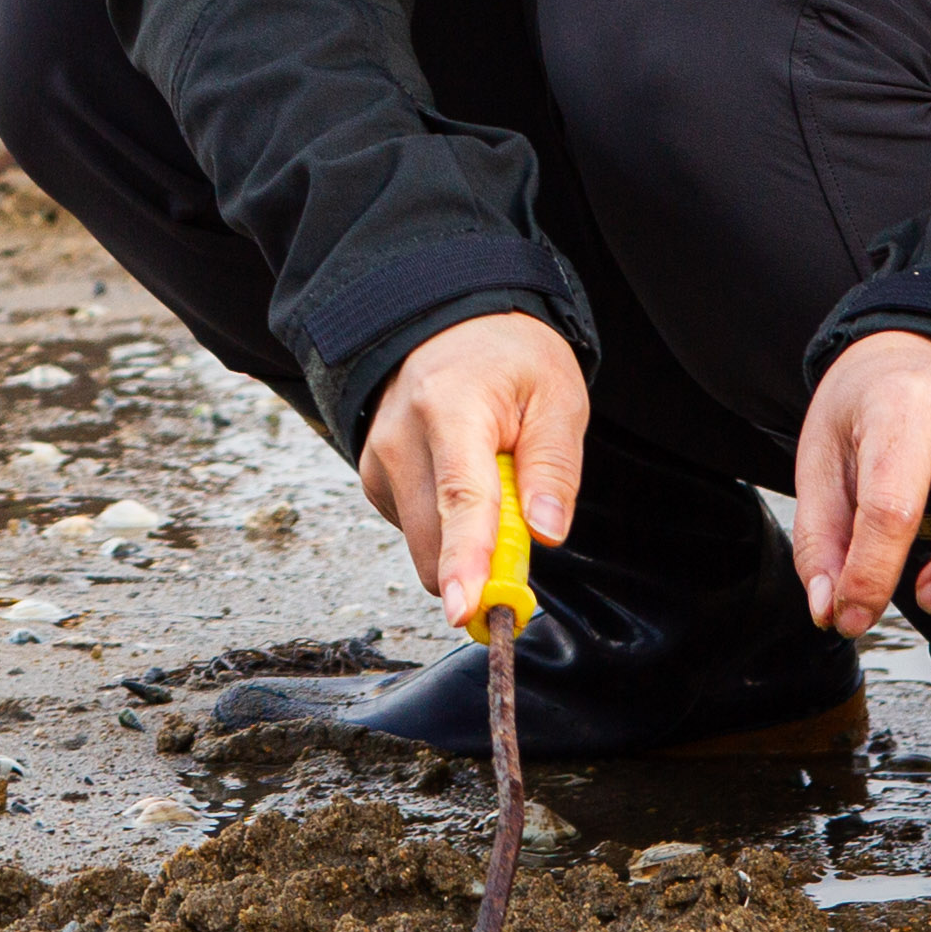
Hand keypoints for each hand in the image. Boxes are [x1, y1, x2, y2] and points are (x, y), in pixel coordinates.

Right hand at [356, 312, 588, 625]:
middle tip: (525, 534)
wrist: (445, 323)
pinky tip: (459, 477)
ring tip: (491, 477)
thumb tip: (546, 534)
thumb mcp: (557, 395)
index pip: (460, 499)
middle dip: (483, 566)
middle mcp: (400, 439)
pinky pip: (417, 532)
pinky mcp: (373, 481)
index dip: (465, 560)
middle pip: (435, 542)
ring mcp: (378, 461)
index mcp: (451, 410)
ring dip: (466, 539)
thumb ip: (554, 466)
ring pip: (426, 546)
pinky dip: (447, 525)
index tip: (464, 607)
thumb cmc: (507, 357)